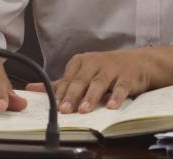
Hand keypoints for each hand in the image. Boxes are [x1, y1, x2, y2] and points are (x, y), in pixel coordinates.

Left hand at [25, 45, 172, 113]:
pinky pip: (121, 87)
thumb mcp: (83, 73)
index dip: (61, 93)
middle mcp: (95, 62)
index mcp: (81, 62)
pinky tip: (112, 106)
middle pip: (81, 81)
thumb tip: (33, 88)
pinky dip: (116, 96)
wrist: (139, 62)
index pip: (68, 79)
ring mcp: (112, 68)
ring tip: (84, 110)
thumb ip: (60, 83)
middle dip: (72, 96)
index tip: (54, 106)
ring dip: (91, 97)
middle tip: (65, 110)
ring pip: (99, 83)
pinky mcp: (128, 76)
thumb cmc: (107, 70)